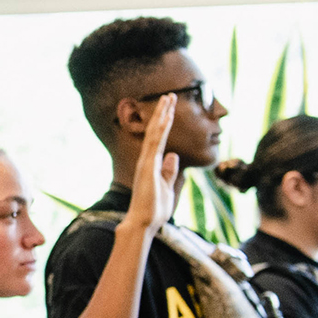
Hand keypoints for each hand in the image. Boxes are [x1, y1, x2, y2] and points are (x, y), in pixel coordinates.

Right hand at [127, 93, 178, 230]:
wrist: (143, 222)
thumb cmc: (154, 209)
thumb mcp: (166, 186)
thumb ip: (169, 170)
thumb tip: (174, 155)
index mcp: (151, 164)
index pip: (159, 138)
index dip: (165, 122)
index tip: (170, 108)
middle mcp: (147, 159)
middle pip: (155, 130)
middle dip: (163, 112)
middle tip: (170, 95)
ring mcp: (146, 161)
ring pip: (154, 132)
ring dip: (162, 114)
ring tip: (169, 98)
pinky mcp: (148, 166)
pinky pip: (155, 143)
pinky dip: (160, 129)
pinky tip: (165, 117)